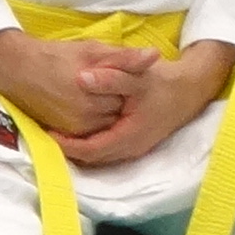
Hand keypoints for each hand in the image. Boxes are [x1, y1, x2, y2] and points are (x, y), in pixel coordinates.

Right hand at [0, 25, 151, 150]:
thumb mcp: (93, 50)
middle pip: (119, 112)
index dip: (127, 85)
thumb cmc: (57, 56)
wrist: (20, 70)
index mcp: (95, 92)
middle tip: (109, 87)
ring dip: (108, 113)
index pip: (128, 94)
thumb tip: (154, 55)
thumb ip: (125, 57)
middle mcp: (86, 115)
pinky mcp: (66, 133)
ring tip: (98, 95)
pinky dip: (95, 121)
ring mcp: (75, 127)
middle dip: (119, 101)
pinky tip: (89, 106)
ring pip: (107, 125)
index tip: (121, 76)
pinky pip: (91, 133)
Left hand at [58, 40, 234, 175]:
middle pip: (92, 157)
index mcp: (129, 136)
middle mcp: (130, 148)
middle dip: (69, 148)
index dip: (68, 144)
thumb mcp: (137, 77)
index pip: (91, 150)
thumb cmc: (162, 83)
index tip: (48, 132)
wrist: (188, 90)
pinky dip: (90, 143)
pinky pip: (107, 149)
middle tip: (45, 132)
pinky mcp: (134, 142)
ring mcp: (133, 148)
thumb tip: (82, 79)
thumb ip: (111, 78)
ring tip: (56, 132)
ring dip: (78, 147)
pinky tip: (78, 130)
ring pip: (99, 155)